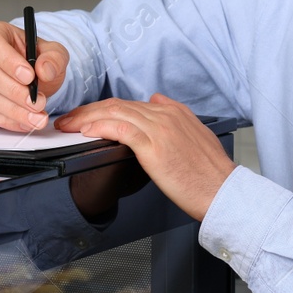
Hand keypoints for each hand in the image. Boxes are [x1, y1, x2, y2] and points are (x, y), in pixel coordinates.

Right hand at [0, 21, 68, 131]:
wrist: (28, 77)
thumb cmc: (34, 61)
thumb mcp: (52, 53)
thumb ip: (54, 58)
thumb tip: (45, 69)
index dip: (9, 62)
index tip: (30, 77)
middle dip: (16, 93)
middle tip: (38, 103)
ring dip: (14, 111)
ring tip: (36, 117)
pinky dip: (5, 121)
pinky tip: (23, 122)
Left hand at [55, 94, 235, 220]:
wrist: (223, 191)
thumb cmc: (210, 173)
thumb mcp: (197, 135)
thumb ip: (176, 117)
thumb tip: (158, 101)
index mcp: (174, 112)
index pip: (130, 103)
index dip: (104, 108)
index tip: (88, 116)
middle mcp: (166, 115)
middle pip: (117, 104)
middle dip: (88, 111)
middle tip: (69, 120)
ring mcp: (160, 129)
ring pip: (115, 112)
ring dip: (86, 117)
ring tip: (69, 125)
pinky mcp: (155, 146)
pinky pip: (121, 128)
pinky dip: (100, 126)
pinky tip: (86, 131)